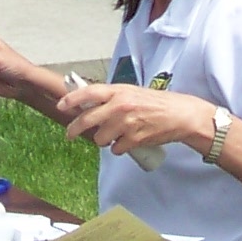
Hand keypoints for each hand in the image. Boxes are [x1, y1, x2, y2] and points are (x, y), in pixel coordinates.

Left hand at [55, 79, 213, 160]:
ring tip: (115, 135)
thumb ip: (112, 97)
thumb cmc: (155, 103)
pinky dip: (119, 148)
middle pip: (88, 120)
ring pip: (100, 138)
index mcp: (119, 91)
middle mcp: (121, 106)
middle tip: (69, 133)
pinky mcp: (135, 139)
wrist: (180, 115)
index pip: (89, 93)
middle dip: (75, 128)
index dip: (72, 99)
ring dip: (104, 140)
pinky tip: (128, 142)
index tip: (61, 106)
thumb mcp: (132, 93)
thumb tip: (88, 106)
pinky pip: (116, 149)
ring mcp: (127, 123)